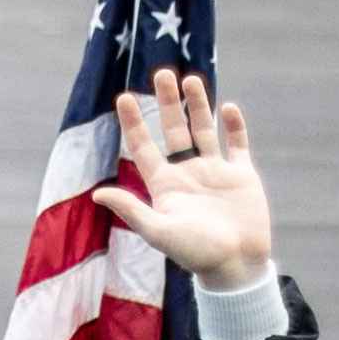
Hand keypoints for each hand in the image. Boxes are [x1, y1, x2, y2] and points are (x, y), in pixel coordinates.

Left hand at [92, 69, 271, 289]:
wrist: (235, 266)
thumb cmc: (194, 253)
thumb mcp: (158, 230)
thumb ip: (130, 210)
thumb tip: (97, 193)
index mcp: (165, 186)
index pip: (144, 147)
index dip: (133, 123)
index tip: (122, 98)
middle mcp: (187, 174)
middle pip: (173, 130)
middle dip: (166, 103)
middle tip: (161, 73)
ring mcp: (215, 173)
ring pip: (203, 130)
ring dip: (197, 105)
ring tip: (189, 80)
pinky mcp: (241, 176)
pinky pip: (237, 144)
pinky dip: (233, 125)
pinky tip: (226, 107)